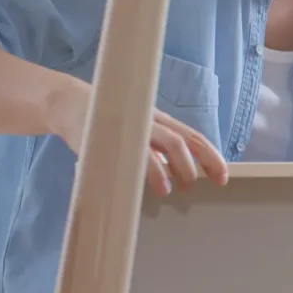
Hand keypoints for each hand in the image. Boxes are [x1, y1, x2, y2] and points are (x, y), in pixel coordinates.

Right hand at [45, 76, 227, 196]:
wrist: (69, 104)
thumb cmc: (112, 123)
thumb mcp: (140, 132)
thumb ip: (159, 150)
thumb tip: (183, 175)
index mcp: (160, 121)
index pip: (193, 137)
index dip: (211, 157)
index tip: (222, 178)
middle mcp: (149, 121)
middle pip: (181, 140)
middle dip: (195, 163)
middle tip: (195, 185)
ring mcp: (129, 126)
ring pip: (161, 142)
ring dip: (170, 167)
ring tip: (170, 188)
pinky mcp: (108, 134)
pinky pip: (130, 151)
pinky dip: (142, 168)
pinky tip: (144, 182)